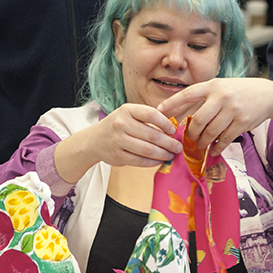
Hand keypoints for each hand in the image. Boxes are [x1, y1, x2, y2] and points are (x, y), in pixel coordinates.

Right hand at [53, 103, 181, 182]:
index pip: (151, 114)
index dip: (166, 123)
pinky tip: (159, 160)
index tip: (173, 130)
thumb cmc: (117, 126)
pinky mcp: (117, 156)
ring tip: (171, 155)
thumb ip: (147, 118)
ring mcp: (118, 141)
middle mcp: (121, 124)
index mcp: (126, 110)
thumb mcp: (128, 114)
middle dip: (169, 142)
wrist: (94, 140)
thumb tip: (172, 128)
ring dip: (163, 154)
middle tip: (178, 147)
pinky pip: (140, 161)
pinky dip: (153, 162)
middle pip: (152, 135)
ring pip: (147, 150)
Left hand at [157, 77, 272, 152]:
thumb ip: (202, 98)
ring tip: (201, 145)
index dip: (171, 104)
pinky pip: (225, 139)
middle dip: (191, 133)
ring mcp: (233, 109)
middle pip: (198, 120)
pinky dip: (217, 147)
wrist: (268, 95)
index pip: (187, 94)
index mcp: (212, 85)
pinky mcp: (242, 122)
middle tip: (190, 139)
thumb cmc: (238, 92)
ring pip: (211, 132)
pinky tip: (214, 150)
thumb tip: (180, 116)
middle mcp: (221, 96)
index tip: (158, 112)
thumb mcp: (220, 88)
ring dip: (203, 142)